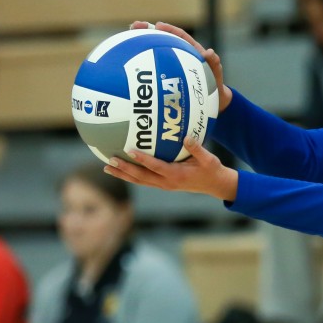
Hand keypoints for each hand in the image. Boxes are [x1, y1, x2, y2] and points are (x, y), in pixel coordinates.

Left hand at [104, 137, 238, 199]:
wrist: (215, 185)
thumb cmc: (211, 170)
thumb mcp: (208, 158)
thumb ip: (197, 148)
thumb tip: (186, 137)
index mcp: (176, 175)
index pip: (155, 167)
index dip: (143, 159)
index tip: (130, 151)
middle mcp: (167, 183)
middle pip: (141, 177)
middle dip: (125, 169)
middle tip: (109, 162)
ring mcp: (164, 185)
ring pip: (139, 181)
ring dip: (123, 175)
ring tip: (107, 168)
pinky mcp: (163, 185)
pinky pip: (143, 181)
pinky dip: (131, 176)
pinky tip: (121, 170)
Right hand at [131, 21, 233, 111]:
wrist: (212, 102)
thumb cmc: (215, 86)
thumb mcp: (216, 74)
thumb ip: (214, 63)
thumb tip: (209, 53)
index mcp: (191, 51)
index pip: (179, 36)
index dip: (168, 30)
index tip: (157, 26)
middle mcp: (180, 56)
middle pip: (163, 40)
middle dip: (148, 32)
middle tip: (134, 27)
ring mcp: (172, 65)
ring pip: (155, 53)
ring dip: (142, 46)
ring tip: (126, 41)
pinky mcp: (166, 76)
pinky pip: (154, 69)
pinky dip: (143, 68)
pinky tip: (131, 69)